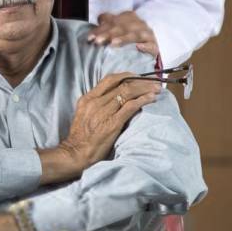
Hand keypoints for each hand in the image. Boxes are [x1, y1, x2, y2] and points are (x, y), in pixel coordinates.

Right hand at [45, 73, 160, 179]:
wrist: (75, 154)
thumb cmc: (82, 138)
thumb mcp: (85, 114)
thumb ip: (97, 105)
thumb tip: (115, 99)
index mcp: (88, 99)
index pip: (110, 79)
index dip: (127, 75)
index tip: (139, 77)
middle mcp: (95, 102)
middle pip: (122, 84)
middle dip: (140, 81)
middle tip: (153, 82)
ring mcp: (104, 112)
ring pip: (128, 92)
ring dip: (145, 88)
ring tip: (156, 89)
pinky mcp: (112, 123)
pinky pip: (130, 106)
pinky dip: (143, 100)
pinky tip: (152, 98)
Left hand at [87, 11, 158, 55]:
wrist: (149, 46)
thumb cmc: (128, 38)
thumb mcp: (117, 30)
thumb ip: (105, 28)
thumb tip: (90, 36)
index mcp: (127, 16)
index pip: (112, 20)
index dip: (100, 28)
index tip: (90, 38)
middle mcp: (137, 23)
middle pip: (121, 27)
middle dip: (108, 34)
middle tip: (97, 42)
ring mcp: (147, 33)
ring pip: (134, 34)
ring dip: (124, 38)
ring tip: (113, 43)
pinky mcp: (154, 45)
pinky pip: (150, 45)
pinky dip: (145, 46)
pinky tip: (138, 47)